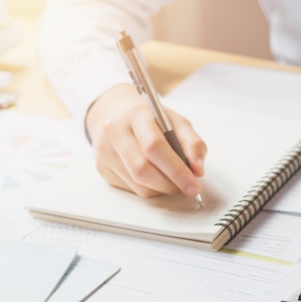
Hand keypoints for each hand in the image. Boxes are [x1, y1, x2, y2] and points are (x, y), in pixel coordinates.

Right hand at [85, 84, 206, 197]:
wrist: (113, 112)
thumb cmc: (151, 119)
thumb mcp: (176, 121)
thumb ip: (192, 143)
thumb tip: (198, 171)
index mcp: (136, 115)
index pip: (154, 147)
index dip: (177, 170)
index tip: (194, 185)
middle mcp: (115, 132)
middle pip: (142, 170)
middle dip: (171, 184)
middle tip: (189, 188)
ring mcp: (105, 152)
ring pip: (138, 184)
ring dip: (163, 189)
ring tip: (174, 181)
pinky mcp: (102, 168)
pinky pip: (132, 189)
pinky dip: (150, 188)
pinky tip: (156, 178)